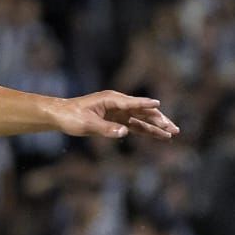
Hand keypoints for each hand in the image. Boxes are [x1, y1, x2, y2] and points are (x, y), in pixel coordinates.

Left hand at [56, 92, 178, 140]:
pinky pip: (134, 125)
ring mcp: (117, 112)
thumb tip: (125, 132)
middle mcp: (117, 104)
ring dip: (156, 127)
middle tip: (174, 129)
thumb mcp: (87, 125)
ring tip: (171, 133)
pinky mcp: (115, 120)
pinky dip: (145, 130)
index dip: (146, 105)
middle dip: (159, 120)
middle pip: (143, 112)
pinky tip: (156, 134)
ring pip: (141, 119)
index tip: (159, 105)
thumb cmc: (71, 117)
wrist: (60, 115)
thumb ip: (107, 129)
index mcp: (111, 100)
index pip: (133, 103)